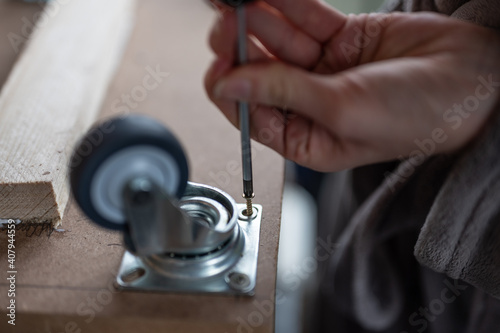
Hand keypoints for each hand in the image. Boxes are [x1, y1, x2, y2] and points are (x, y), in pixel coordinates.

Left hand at [205, 0, 499, 171]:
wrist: (475, 80)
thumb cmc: (418, 115)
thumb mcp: (342, 111)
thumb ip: (284, 94)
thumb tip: (230, 84)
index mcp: (307, 138)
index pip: (252, 114)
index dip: (231, 90)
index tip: (220, 66)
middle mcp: (310, 105)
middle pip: (261, 73)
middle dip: (240, 49)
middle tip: (227, 26)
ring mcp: (323, 69)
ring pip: (279, 41)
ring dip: (258, 21)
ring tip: (239, 4)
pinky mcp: (340, 39)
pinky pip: (305, 18)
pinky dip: (286, 5)